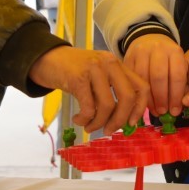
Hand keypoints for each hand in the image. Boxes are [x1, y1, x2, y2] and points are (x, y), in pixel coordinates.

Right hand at [28, 46, 148, 133]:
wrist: (47, 59)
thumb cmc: (73, 72)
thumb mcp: (98, 76)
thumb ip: (111, 91)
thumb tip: (124, 120)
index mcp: (118, 64)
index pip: (141, 87)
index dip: (140, 108)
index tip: (131, 124)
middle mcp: (110, 63)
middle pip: (128, 97)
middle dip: (120, 120)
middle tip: (109, 131)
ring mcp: (94, 69)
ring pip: (107, 106)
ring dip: (99, 123)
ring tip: (89, 127)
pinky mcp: (78, 78)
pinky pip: (88, 108)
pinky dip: (84, 120)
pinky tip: (78, 120)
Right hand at [123, 33, 186, 116]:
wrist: (149, 38)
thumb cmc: (167, 57)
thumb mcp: (177, 63)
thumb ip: (178, 82)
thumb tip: (175, 109)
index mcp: (175, 51)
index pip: (177, 76)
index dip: (176, 96)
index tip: (175, 111)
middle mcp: (158, 49)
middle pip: (159, 77)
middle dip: (161, 98)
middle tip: (163, 112)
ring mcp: (141, 52)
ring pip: (143, 79)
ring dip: (148, 99)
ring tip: (153, 110)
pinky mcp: (128, 57)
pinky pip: (131, 78)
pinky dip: (136, 93)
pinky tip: (141, 102)